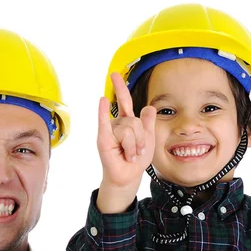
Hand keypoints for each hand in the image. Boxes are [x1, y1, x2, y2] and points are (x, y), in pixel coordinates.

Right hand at [96, 73, 155, 212]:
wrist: (128, 177)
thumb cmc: (136, 160)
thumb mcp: (149, 139)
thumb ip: (148, 122)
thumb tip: (149, 107)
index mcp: (127, 122)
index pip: (124, 102)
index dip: (120, 88)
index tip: (114, 74)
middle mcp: (117, 124)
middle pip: (135, 122)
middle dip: (140, 139)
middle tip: (136, 152)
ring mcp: (109, 131)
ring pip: (129, 130)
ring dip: (133, 147)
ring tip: (129, 156)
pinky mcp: (104, 139)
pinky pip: (105, 123)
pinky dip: (103, 111)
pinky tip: (101, 100)